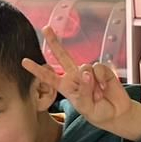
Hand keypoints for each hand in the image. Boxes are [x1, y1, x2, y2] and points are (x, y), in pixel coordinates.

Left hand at [22, 28, 140, 141]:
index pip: (49, 77)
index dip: (37, 70)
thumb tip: (86, 72)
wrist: (116, 113)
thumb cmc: (97, 112)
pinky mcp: (102, 70)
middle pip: (62, 55)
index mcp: (66, 87)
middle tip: (46, 28)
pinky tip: (105, 87)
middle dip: (54, 41)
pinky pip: (99, 68)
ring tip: (98, 95)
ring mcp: (88, 72)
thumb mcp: (86, 107)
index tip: (24, 62)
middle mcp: (75, 76)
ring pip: (85, 67)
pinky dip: (102, 79)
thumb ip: (83, 91)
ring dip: (92, 84)